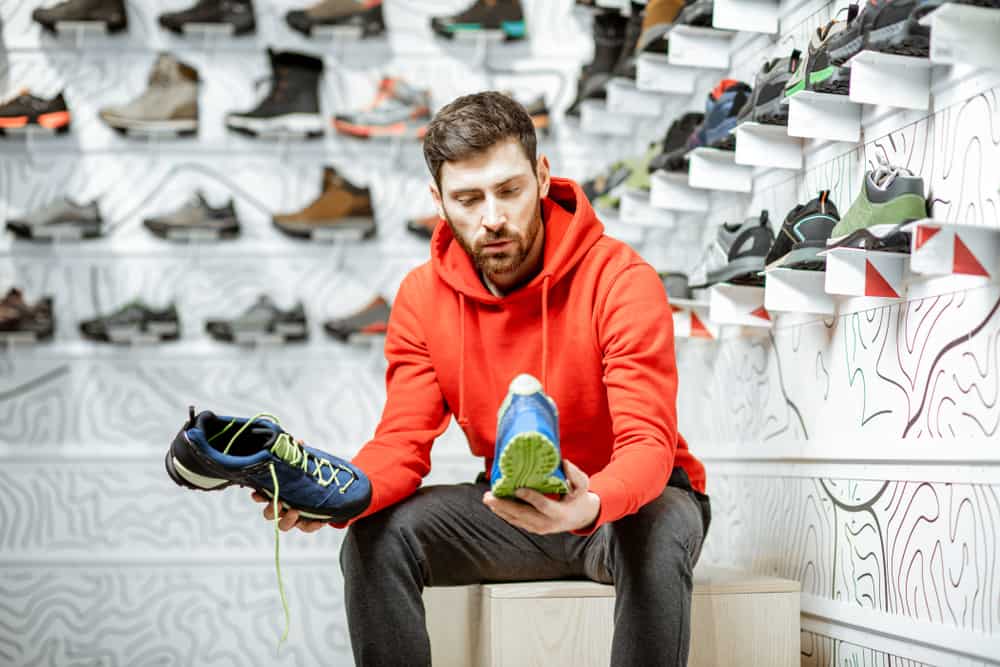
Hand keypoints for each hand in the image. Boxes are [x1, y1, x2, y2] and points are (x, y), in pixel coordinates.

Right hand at [250, 437, 327, 533]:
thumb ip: (300, 455)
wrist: (332, 490)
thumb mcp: (305, 464)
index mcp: (278, 492)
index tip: (257, 494)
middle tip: (279, 502)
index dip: (258, 496)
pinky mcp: (308, 522)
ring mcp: (294, 516)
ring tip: (295, 511)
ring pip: (284, 525)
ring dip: (287, 520)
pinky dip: (311, 525)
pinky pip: (307, 528)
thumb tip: (299, 442)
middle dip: (271, 509)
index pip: (262, 496)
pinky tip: (318, 519)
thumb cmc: (310, 476)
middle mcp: (283, 506)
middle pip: (269, 514)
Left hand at [483, 460, 600, 534]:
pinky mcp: (533, 529)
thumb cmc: (580, 498)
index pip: (544, 506)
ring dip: (500, 510)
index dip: (531, 498)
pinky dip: (505, 514)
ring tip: (488, 499)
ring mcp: (539, 529)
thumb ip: (574, 474)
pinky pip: (517, 522)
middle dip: (505, 506)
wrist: (581, 518)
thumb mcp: (583, 485)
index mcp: (561, 513)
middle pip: (523, 515)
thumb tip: (563, 462)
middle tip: (489, 497)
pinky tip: (495, 505)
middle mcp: (548, 524)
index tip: (517, 488)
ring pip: (517, 520)